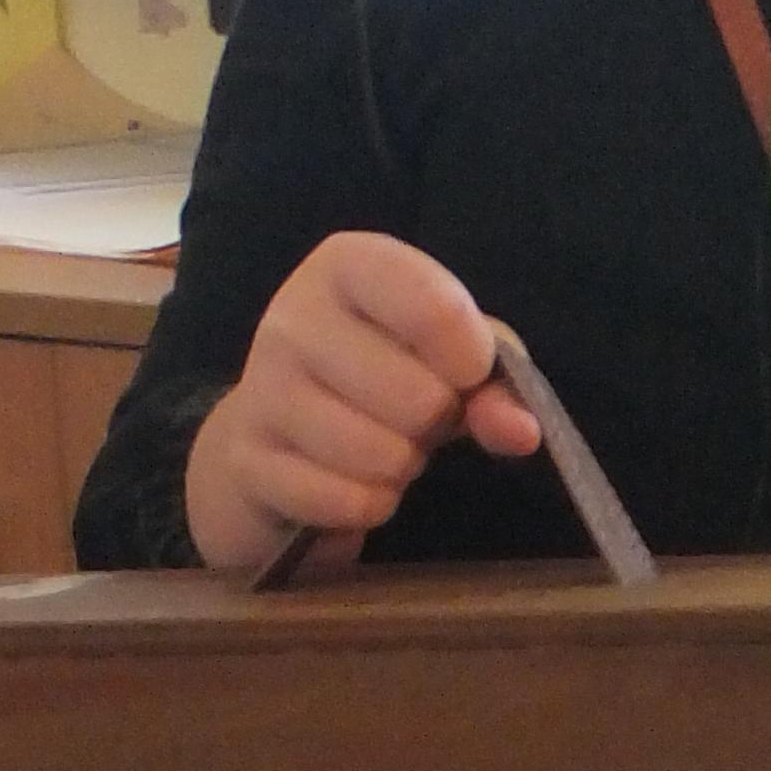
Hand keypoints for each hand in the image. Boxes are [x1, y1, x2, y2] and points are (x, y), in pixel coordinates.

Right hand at [182, 232, 544, 576]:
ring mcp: (262, 390)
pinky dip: (368, 505)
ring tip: (380, 444)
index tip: (463, 371)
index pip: (435, 308)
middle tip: (410, 415)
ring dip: (401, 468)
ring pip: (383, 456)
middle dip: (434, 424)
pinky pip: (349, 502)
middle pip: (419, 399)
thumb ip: (496, 383)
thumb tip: (521, 432)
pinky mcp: (248, 461)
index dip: (470, 359)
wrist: (275, 428)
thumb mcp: (448, 356)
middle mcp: (292, 317)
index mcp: (347, 264)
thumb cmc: (379, 370)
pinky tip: (348, 480)